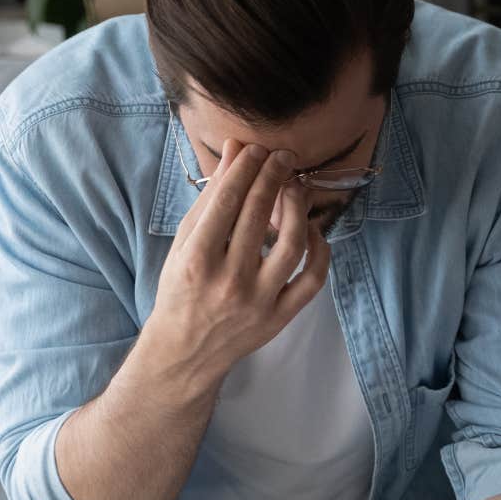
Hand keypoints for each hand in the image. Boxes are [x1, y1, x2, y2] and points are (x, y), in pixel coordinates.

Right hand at [138, 140, 329, 398]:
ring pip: (293, 243)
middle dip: (274, 175)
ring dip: (299, 207)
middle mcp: (229, 280)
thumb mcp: (185, 243)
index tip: (257, 148)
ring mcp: (259, 301)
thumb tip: (234, 150)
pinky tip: (314, 229)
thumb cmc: (181, 290)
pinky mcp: (281, 317)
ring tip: (297, 186)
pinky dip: (320, 250)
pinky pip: (313, 279)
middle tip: (283, 156)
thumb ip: (211, 198)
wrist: (186, 351)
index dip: (247, 167)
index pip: (228, 201)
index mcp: (197, 260)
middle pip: (260, 214)